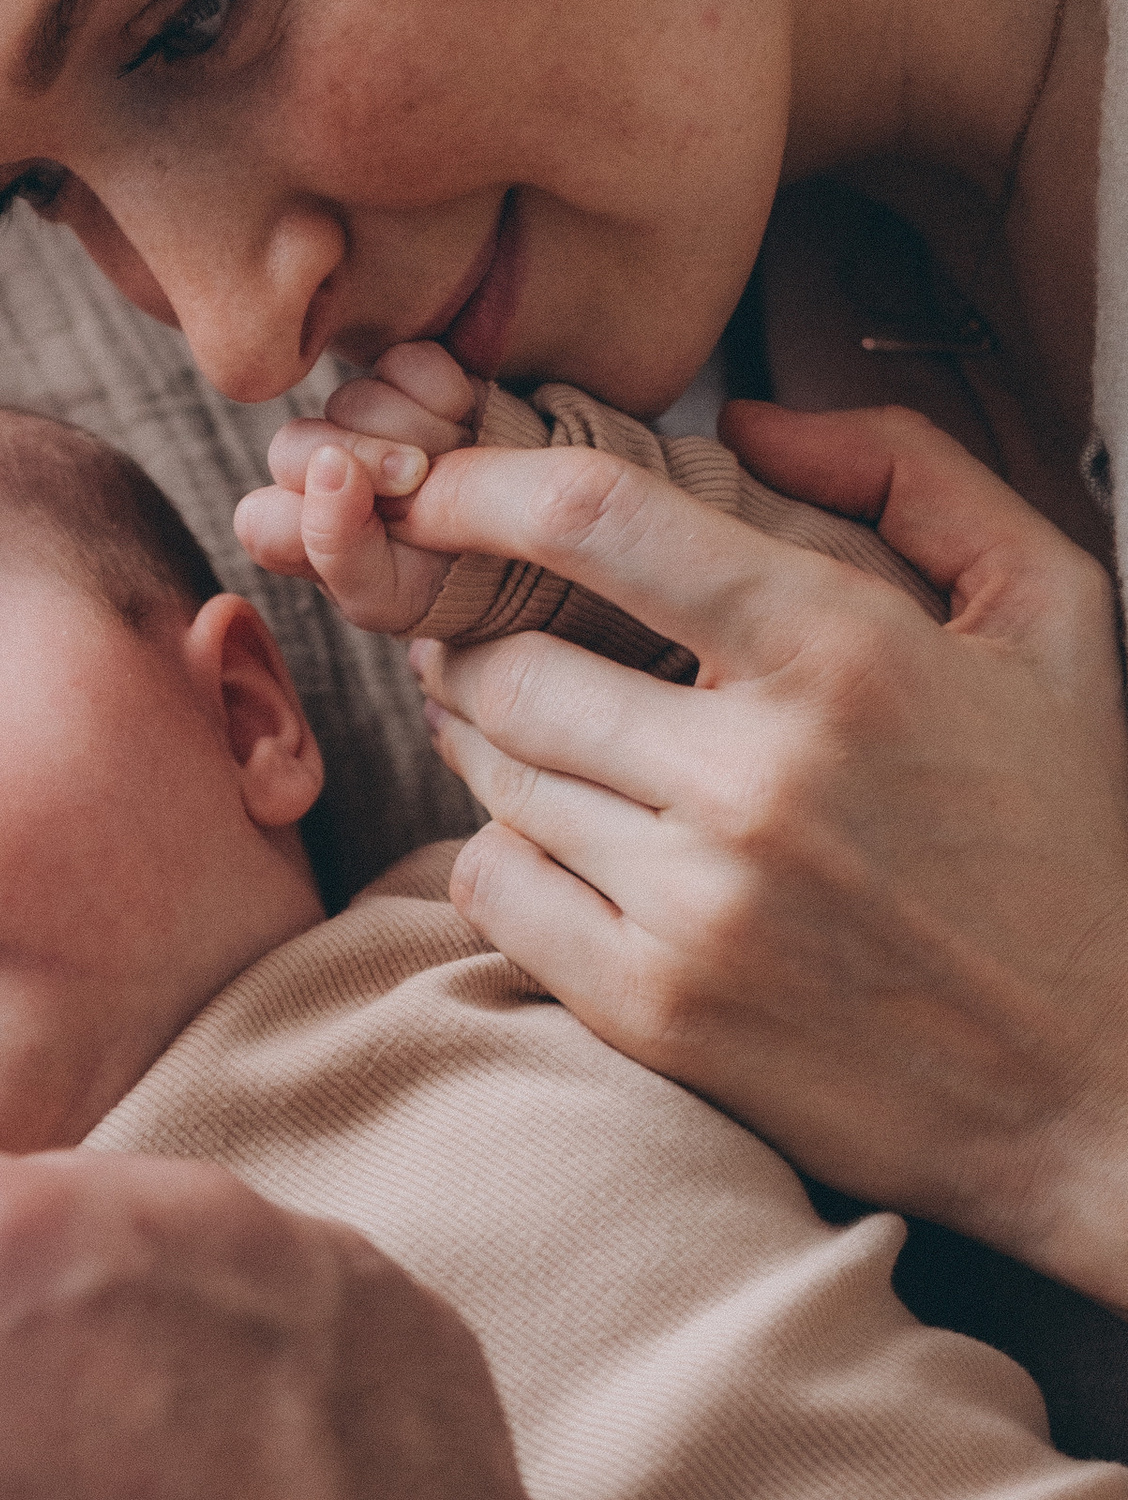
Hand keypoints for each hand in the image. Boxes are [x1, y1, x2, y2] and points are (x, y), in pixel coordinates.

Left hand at [236, 341, 473, 630]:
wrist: (549, 538)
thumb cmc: (468, 584)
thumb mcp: (403, 596)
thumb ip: (341, 547)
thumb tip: (327, 466)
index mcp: (312, 547)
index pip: (262, 521)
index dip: (310, 508)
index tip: (379, 503)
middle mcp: (327, 485)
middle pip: (291, 447)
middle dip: (363, 457)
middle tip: (420, 474)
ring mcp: (367, 428)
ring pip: (348, 401)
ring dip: (415, 430)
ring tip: (462, 460)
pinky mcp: (408, 381)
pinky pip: (402, 362)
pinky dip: (440, 389)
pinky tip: (466, 421)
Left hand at [382, 403, 1127, 1304]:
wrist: (1086, 1080)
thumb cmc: (1068, 831)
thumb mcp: (1049, 613)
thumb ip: (912, 475)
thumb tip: (745, 419)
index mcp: (845, 655)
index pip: (597, 522)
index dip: (480, 488)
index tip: (437, 489)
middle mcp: (754, 778)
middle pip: (510, 664)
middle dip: (477, 638)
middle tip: (489, 635)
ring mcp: (694, 904)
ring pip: (494, 776)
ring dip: (487, 742)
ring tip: (532, 729)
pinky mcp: (654, 1009)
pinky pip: (493, 889)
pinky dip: (504, 852)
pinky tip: (563, 839)